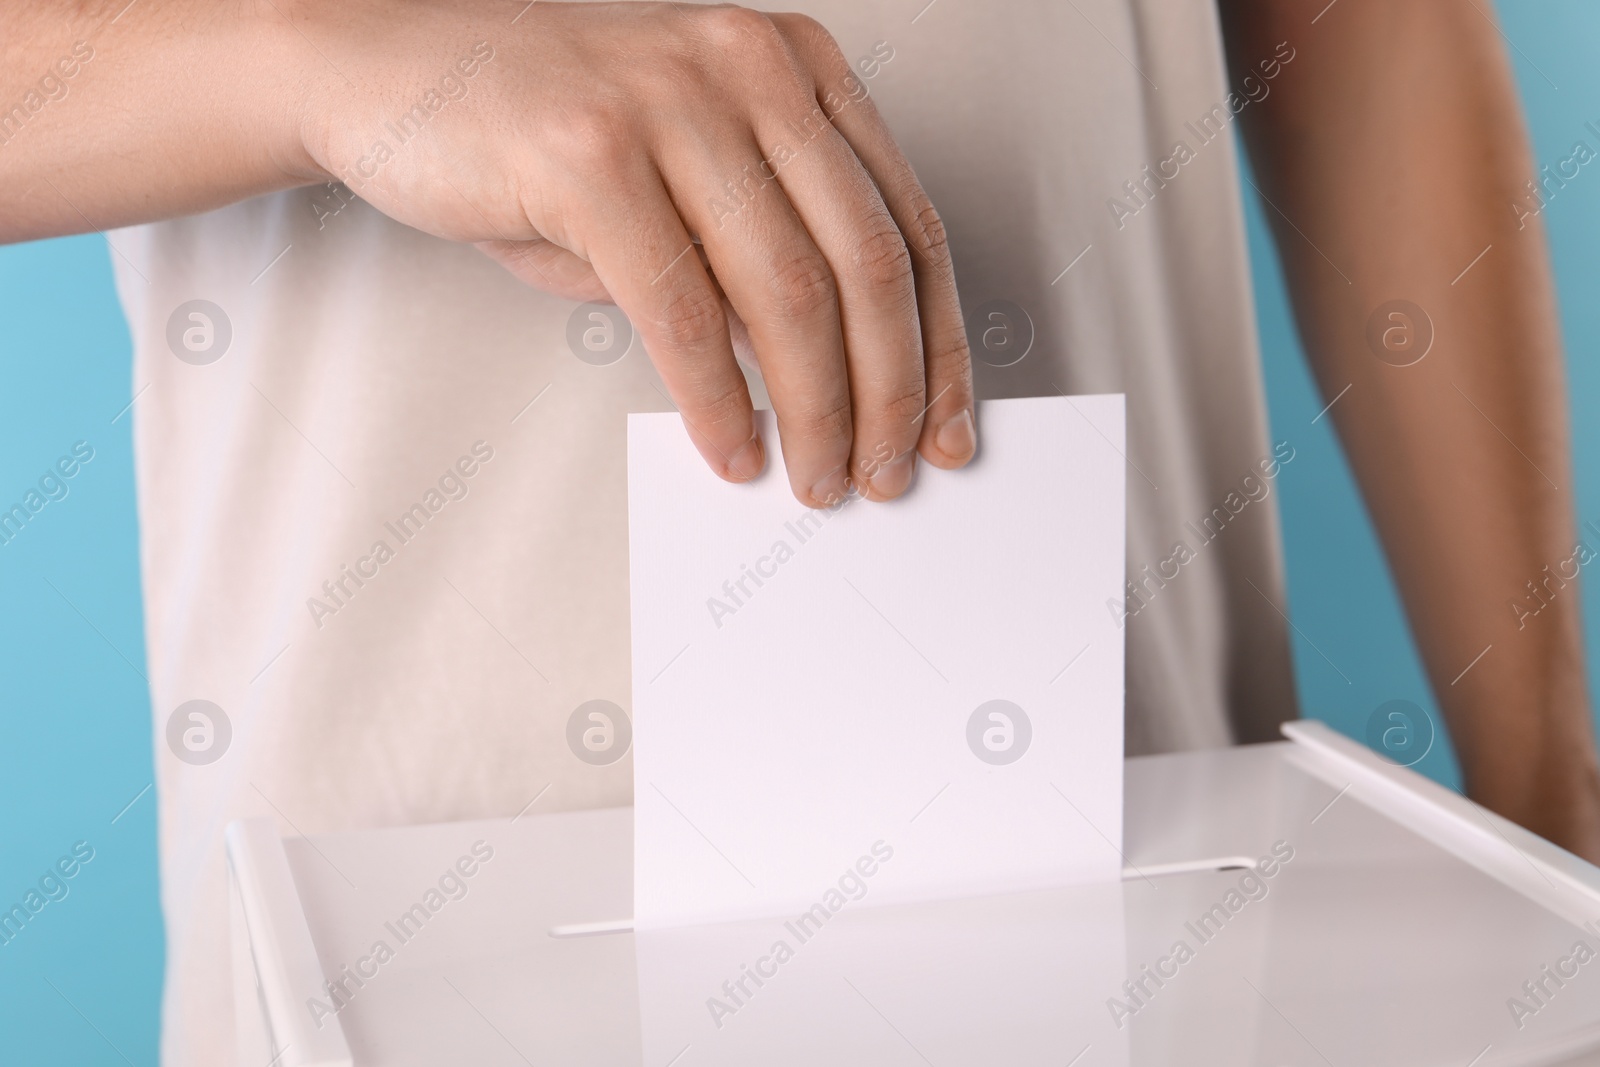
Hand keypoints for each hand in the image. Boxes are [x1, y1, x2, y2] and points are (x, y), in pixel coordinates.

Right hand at [293, 0, 977, 504]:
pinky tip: (732, 449)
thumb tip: (844, 386)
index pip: (907, 226)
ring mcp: (672, 103)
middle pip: (867, 265)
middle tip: (882, 474)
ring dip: (813, 413)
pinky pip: (685, 313)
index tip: (948, 428)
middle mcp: (750, 68)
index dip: (940, 346)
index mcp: (797, 68)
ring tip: (813, 478)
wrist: (390, 73)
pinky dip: (718, 402)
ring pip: (789, 295)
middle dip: (890, 395)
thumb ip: (766, 260)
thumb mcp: (686, 183)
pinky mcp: (590, 155)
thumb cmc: (547, 139)